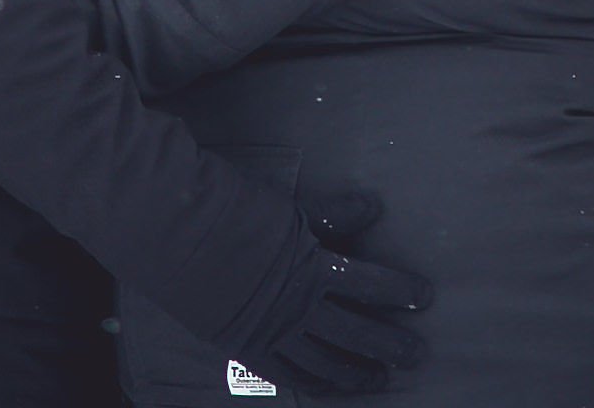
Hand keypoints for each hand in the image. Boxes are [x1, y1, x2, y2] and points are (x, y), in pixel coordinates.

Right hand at [235, 187, 430, 397]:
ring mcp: (273, 332)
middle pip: (357, 334)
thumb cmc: (227, 208)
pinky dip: (314, 384)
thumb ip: (330, 214)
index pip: (370, 285)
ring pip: (327, 363)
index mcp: (312, 268)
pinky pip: (290, 375)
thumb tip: (371, 207)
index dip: (400, 291)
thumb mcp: (285, 207)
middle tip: (415, 354)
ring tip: (380, 378)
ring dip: (357, 371)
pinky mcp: (248, 345)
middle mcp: (298, 307)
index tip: (422, 296)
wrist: (171, 227)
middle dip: (390, 345)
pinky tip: (329, 386)